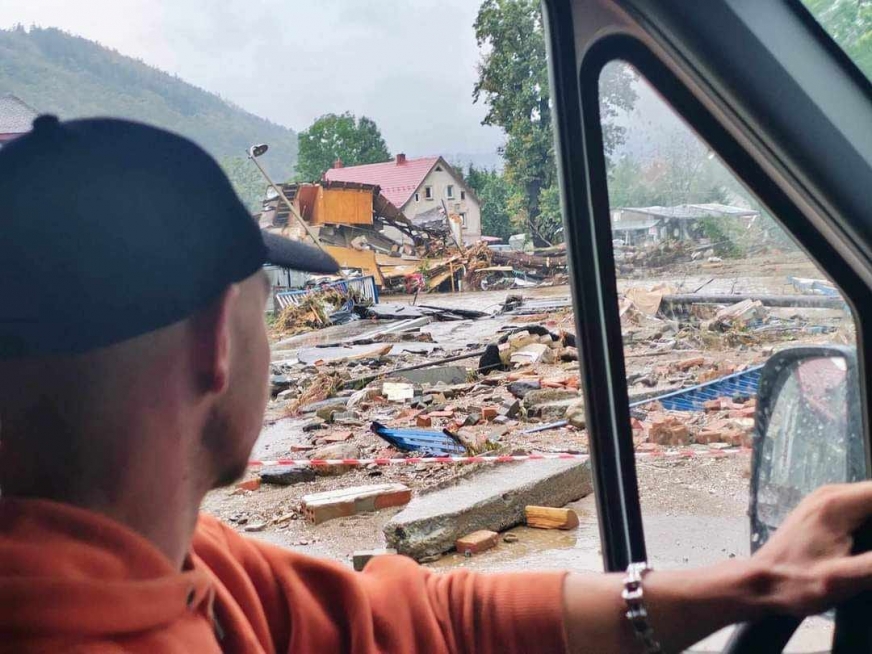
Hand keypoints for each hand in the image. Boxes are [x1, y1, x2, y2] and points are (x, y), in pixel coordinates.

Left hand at [751, 481, 871, 615]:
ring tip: (868, 556)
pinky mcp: (822, 512)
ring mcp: (824, 501)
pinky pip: (859, 510)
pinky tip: (866, 551)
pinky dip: (868, 526)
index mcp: (837, 504)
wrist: (760, 583)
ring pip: (870, 503)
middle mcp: (830, 494)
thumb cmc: (795, 582)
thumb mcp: (844, 578)